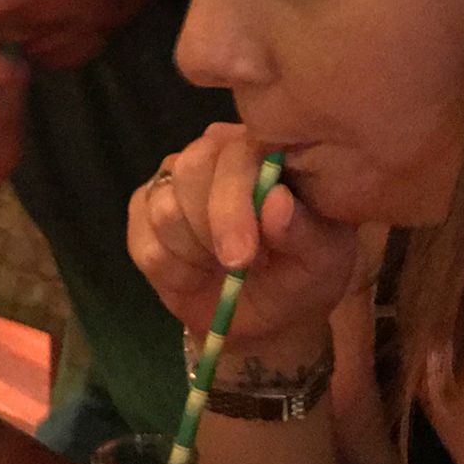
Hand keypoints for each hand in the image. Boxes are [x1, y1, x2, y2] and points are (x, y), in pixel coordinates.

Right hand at [129, 123, 356, 348]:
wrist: (266, 314)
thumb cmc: (301, 275)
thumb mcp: (321, 261)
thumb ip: (304, 231)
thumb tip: (277, 202)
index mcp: (263, 149)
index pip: (235, 155)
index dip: (232, 205)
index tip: (241, 258)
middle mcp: (214, 151)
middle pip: (189, 171)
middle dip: (210, 232)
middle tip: (237, 265)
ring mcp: (173, 177)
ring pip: (163, 209)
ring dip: (194, 255)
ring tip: (222, 268)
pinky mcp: (143, 209)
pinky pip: (143, 241)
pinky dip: (172, 271)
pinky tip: (196, 276)